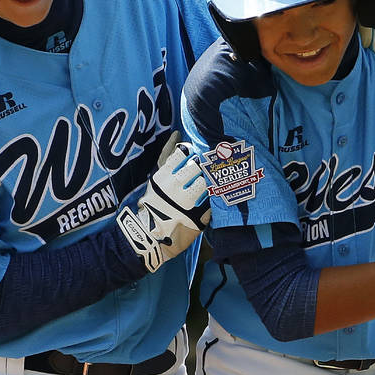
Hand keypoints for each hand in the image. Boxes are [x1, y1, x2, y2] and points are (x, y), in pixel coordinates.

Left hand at [117, 134, 210, 271]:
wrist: (146, 240)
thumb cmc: (175, 236)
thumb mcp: (197, 228)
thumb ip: (209, 211)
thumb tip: (221, 195)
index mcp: (189, 201)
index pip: (208, 181)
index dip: (218, 174)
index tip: (227, 169)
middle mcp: (177, 187)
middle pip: (197, 166)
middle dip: (208, 161)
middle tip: (218, 156)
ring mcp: (164, 179)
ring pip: (182, 158)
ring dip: (194, 152)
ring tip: (203, 149)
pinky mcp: (156, 177)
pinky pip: (164, 157)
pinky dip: (171, 145)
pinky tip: (178, 134)